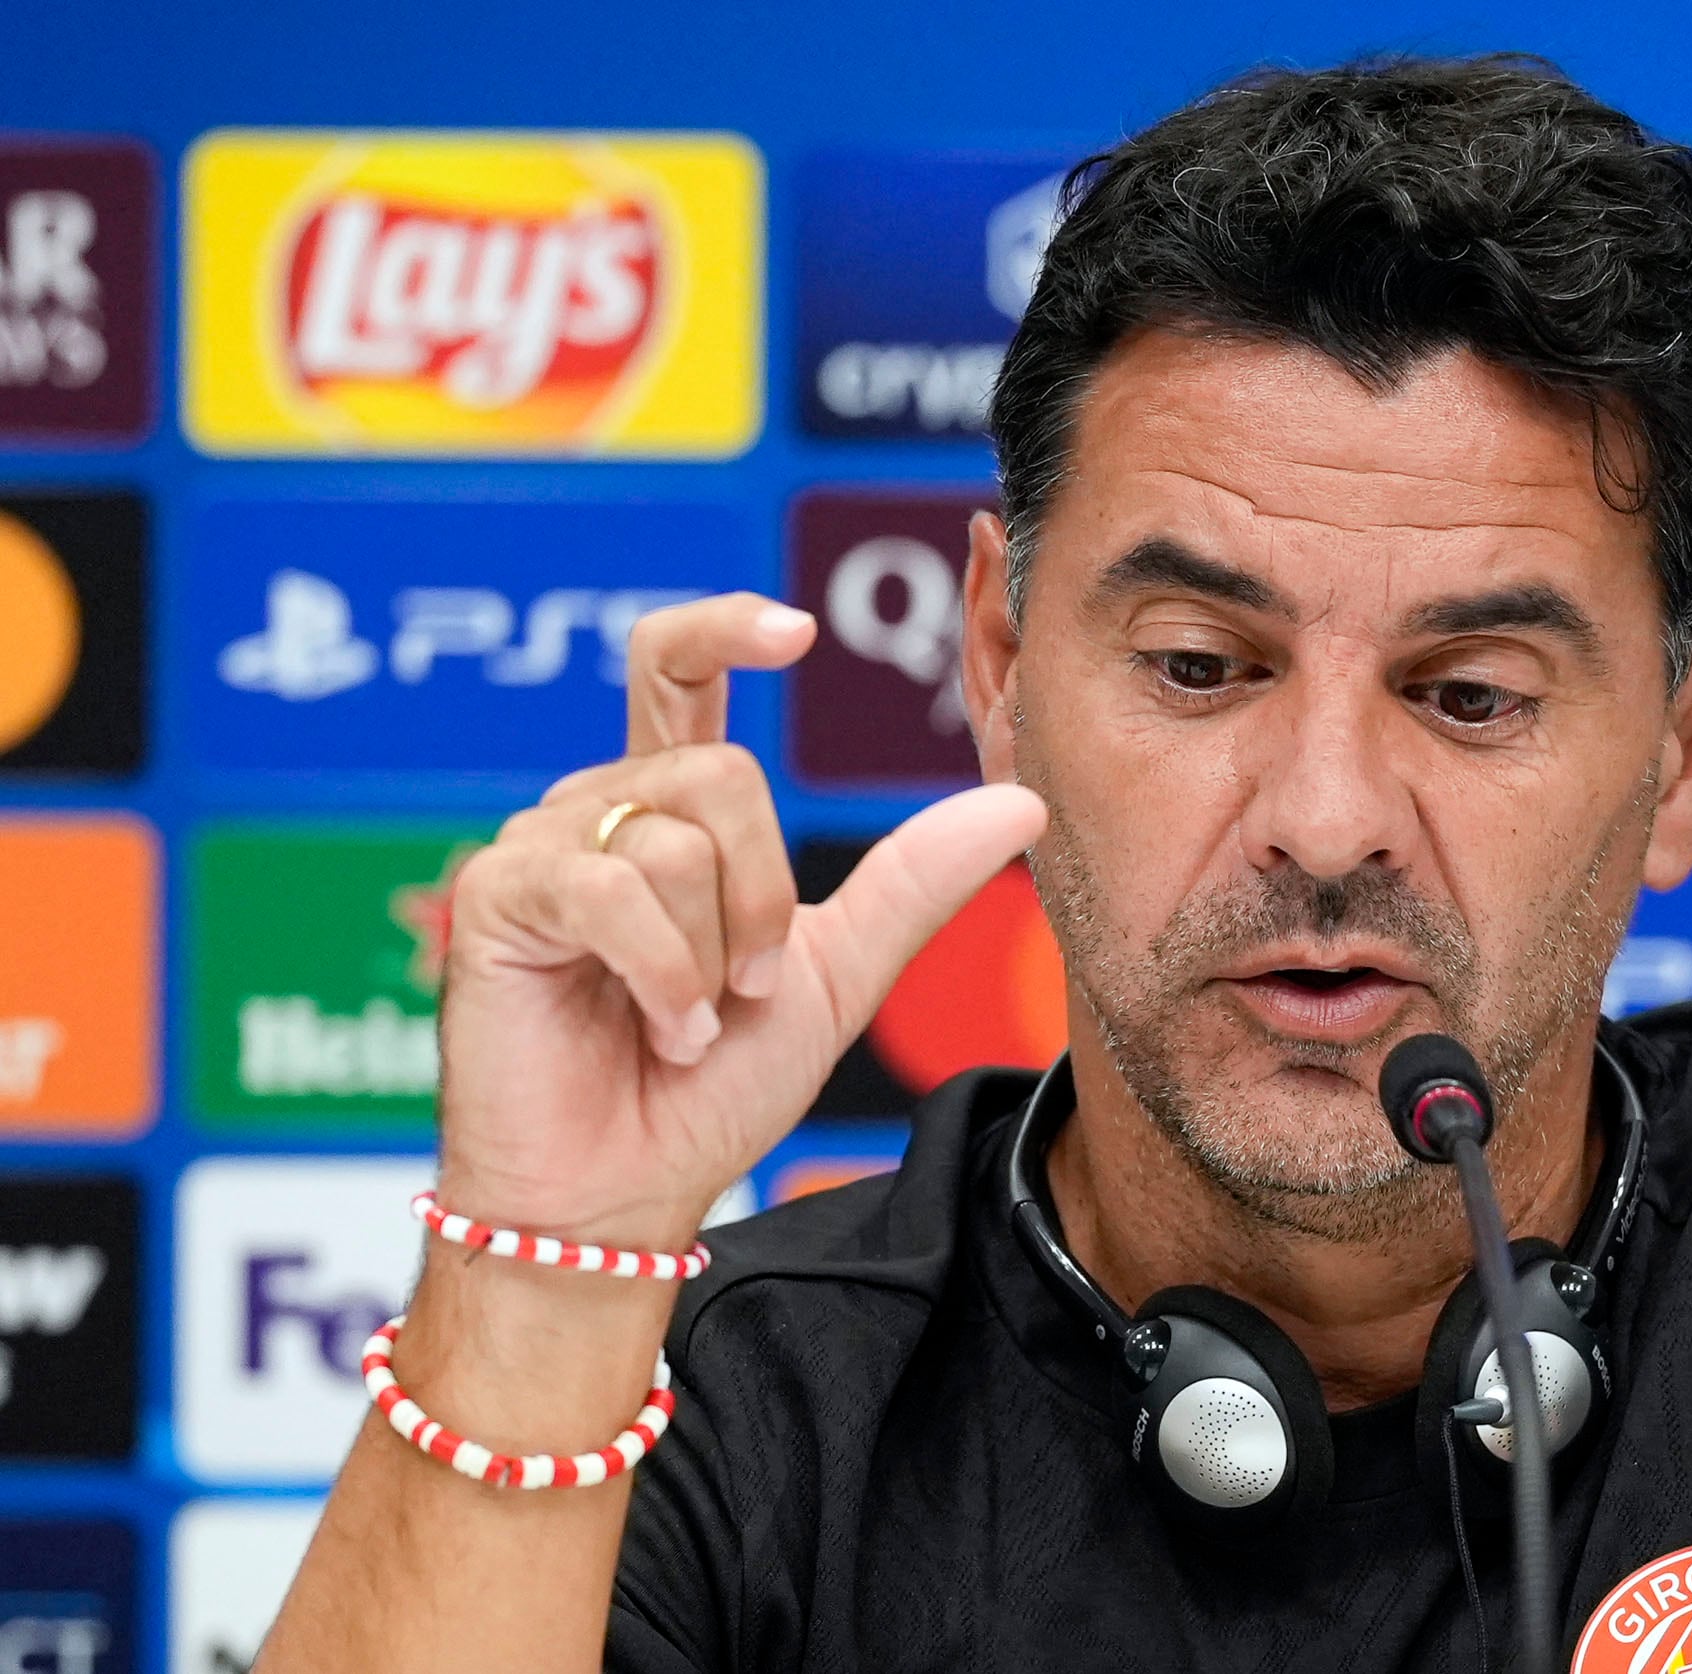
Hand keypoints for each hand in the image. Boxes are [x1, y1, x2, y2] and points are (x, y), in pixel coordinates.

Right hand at [433, 592, 1044, 1248]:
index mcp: (671, 812)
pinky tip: (659, 1029)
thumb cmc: (712, 1090)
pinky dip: (662, 973)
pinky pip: (610, 887)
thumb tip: (1022, 801)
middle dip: (764, 898)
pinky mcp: (498, 897)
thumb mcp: (836, 973)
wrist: (629, 1191)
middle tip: (746, 986)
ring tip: (684, 1021)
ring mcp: (540, 848)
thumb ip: (914, 882)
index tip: (796, 632)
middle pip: (718, 777)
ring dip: (708, 954)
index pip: (678, 670)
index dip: (726, 628)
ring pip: (673, 836)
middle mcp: (600, 812)